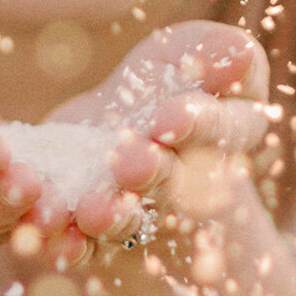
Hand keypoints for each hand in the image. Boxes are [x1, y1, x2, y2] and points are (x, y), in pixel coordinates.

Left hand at [50, 20, 269, 240]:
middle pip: (176, 184)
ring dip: (112, 218)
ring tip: (93, 212)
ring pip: (132, 222)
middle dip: (154, 174)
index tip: (169, 118)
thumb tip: (239, 54)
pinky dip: (71, 245)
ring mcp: (142, 214)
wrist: (115, 126)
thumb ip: (209, 50)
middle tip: (133, 165)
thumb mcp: (184, 53)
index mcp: (224, 137)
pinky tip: (56, 238)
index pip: (223, 130)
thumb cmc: (164, 80)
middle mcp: (188, 185)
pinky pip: (87, 245)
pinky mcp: (97, 234)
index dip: (199, 125)